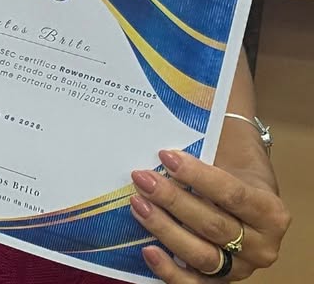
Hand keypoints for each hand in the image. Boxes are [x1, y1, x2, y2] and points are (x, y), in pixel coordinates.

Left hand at [129, 149, 289, 280]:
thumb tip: (162, 138)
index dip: (198, 176)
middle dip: (173, 200)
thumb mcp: (228, 154)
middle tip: (142, 178)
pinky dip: (170, 271)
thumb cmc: (230, 164)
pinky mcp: (220, 281)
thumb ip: (203, 150)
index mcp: (270, 211)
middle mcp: (262, 245)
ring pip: (203, 255)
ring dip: (165, 230)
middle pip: (213, 225)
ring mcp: (242, 268)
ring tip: (138, 204)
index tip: (166, 156)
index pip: (232, 193)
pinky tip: (148, 250)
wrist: (241, 185)